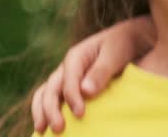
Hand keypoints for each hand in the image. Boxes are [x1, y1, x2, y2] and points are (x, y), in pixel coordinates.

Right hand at [31, 16, 154, 133]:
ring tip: (42, 131)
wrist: (126, 40)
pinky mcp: (68, 88)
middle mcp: (65, 68)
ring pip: (45, 94)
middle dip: (51, 109)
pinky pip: (52, 99)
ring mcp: (64, 78)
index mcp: (76, 56)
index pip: (69, 79)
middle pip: (51, 88)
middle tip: (58, 129)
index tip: (80, 114)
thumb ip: (101, 72)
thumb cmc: (121, 46)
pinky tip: (46, 128)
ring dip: (41, 112)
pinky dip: (46, 112)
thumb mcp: (115, 55)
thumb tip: (86, 92)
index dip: (72, 97)